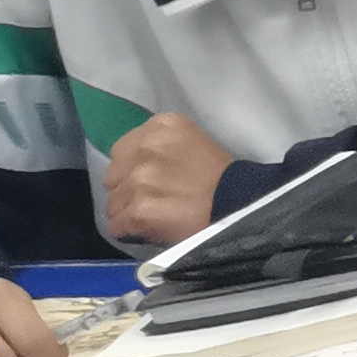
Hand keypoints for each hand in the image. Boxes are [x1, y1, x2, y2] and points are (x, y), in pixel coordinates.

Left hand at [98, 114, 234, 249]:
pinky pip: (117, 226)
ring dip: (129, 211)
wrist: (243, 207)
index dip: (136, 167)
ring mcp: (139, 180)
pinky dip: (131, 231)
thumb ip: (160, 147)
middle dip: (128, 187)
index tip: (155, 177)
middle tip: (154, 198)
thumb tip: (135, 165)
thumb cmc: (223, 178)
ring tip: (156, 216)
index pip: (123, 149)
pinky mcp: (138, 211)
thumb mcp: (192, 142)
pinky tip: (150, 230)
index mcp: (162, 125)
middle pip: (113, 174)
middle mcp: (146, 148)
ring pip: (113, 202)